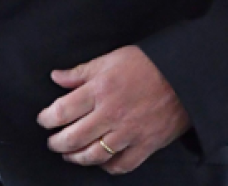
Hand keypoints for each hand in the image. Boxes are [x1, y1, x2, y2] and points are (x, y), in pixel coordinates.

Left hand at [36, 45, 189, 174]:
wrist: (184, 76)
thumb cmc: (146, 64)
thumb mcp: (109, 60)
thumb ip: (80, 72)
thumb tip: (56, 77)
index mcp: (99, 91)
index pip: (62, 110)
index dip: (47, 118)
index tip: (43, 120)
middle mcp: (111, 114)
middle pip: (74, 137)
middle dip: (57, 143)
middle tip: (52, 142)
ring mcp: (128, 133)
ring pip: (94, 155)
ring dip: (77, 158)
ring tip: (70, 155)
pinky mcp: (145, 145)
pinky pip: (122, 165)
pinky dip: (108, 167)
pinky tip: (101, 162)